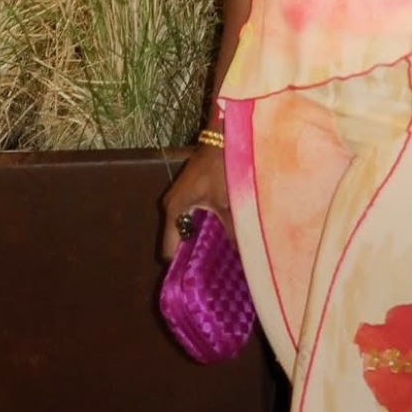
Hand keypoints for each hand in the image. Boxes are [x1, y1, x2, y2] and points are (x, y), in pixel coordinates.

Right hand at [160, 142, 232, 261]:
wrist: (223, 133)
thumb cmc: (222, 166)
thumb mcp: (229, 202)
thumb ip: (233, 231)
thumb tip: (243, 256)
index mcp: (174, 209)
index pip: (168, 250)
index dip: (182, 266)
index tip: (198, 278)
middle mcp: (171, 204)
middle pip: (178, 239)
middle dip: (194, 254)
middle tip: (213, 269)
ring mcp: (180, 196)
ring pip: (187, 227)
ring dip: (200, 238)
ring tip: (219, 254)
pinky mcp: (190, 190)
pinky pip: (193, 216)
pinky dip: (204, 225)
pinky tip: (221, 232)